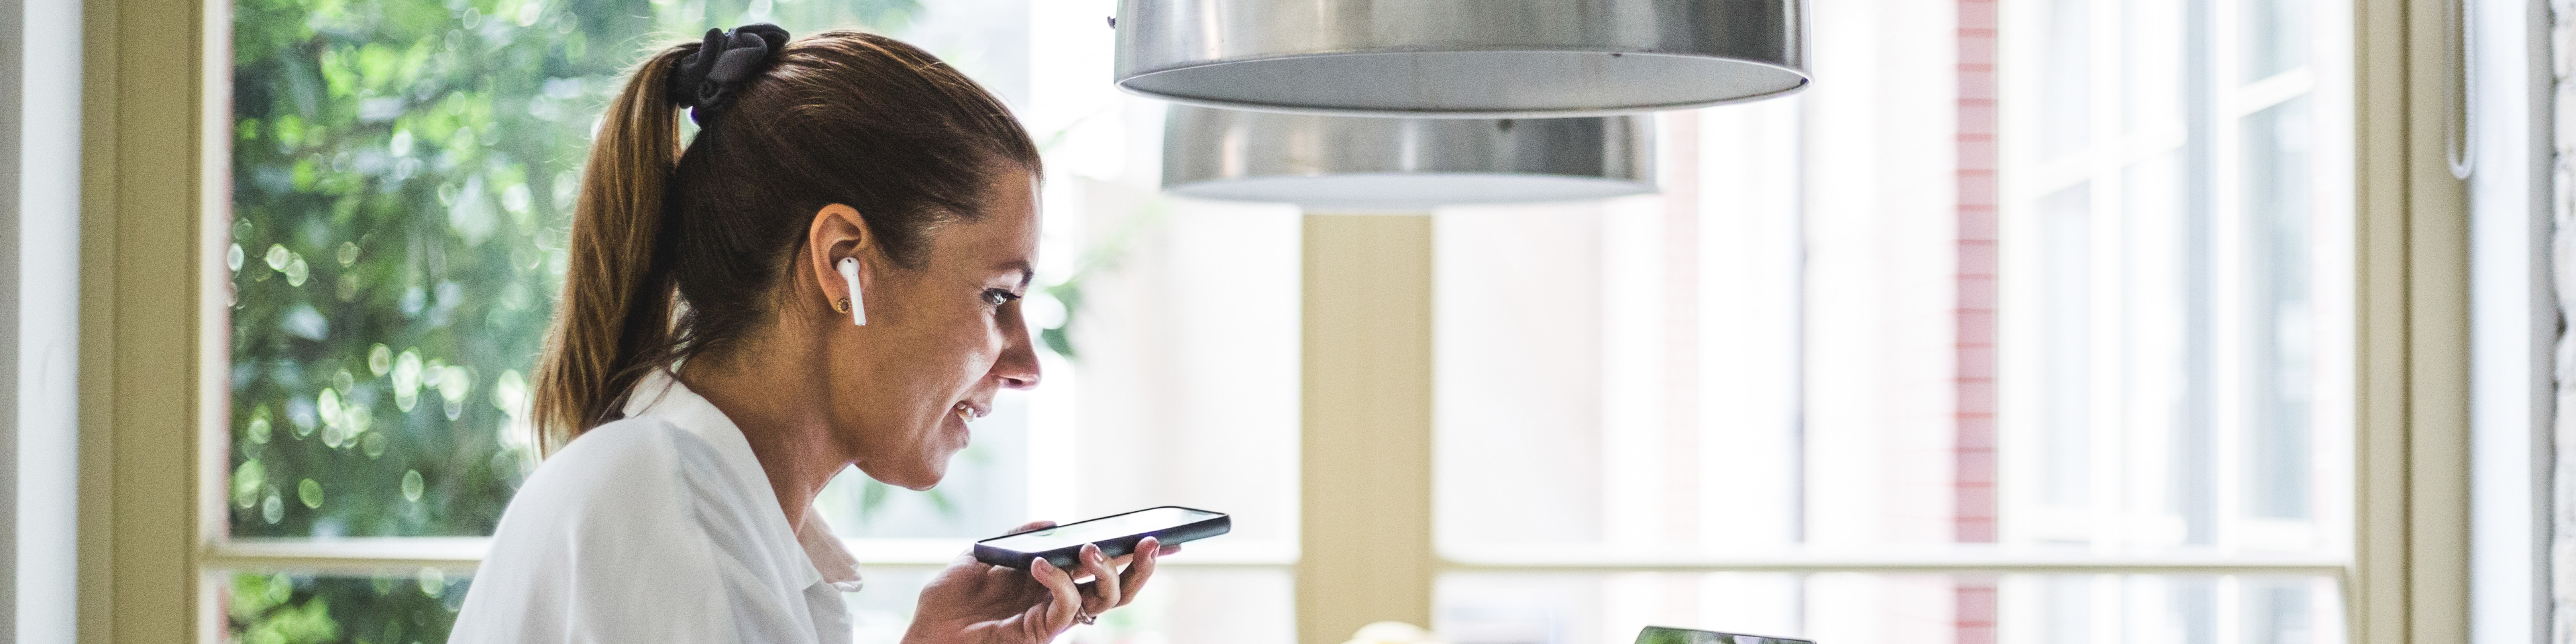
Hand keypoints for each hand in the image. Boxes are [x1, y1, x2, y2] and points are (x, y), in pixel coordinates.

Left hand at [900, 520, 1180, 643]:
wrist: (924, 634)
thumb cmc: (950, 599)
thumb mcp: (982, 554)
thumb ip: (1018, 537)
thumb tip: (1054, 521)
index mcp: (1053, 579)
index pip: (1103, 564)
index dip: (1134, 552)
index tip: (1162, 533)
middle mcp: (1060, 599)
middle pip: (1119, 587)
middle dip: (1141, 565)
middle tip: (1152, 540)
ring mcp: (1051, 617)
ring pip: (1104, 601)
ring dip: (1106, 571)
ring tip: (1090, 547)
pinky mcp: (1038, 632)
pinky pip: (1065, 609)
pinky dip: (1060, 582)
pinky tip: (1041, 562)